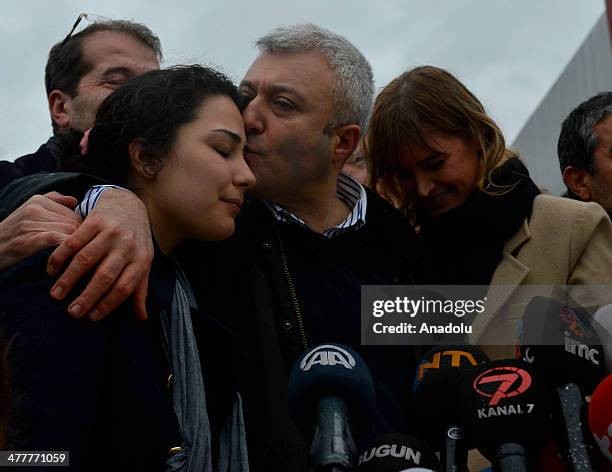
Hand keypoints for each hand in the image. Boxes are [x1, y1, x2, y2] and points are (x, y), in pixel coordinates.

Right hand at [0, 192, 80, 271]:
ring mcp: (30, 224)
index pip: (72, 213)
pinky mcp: (27, 240)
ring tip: (76, 253)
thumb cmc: (14, 232)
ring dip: (74, 244)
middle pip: (72, 222)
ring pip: (67, 231)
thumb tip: (75, 201)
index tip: (80, 238)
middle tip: (81, 248)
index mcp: (37, 200)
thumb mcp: (29, 209)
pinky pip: (56, 239)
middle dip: (80, 236)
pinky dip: (65, 246)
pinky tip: (67, 254)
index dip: (80, 227)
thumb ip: (53, 201)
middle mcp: (34, 209)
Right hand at [47, 188, 152, 321]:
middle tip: (72, 313)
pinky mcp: (94, 221)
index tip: (91, 318)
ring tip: (56, 295)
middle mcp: (127, 246)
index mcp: (141, 260)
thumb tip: (141, 318)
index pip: (124, 288)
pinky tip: (51, 270)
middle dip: (87, 297)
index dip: (107, 304)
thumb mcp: (143, 262)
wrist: (128, 205)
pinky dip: (60, 257)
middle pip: (105, 276)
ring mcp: (110, 233)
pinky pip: (73, 241)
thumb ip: (140, 289)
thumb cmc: (135, 241)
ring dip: (69, 279)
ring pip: (86, 260)